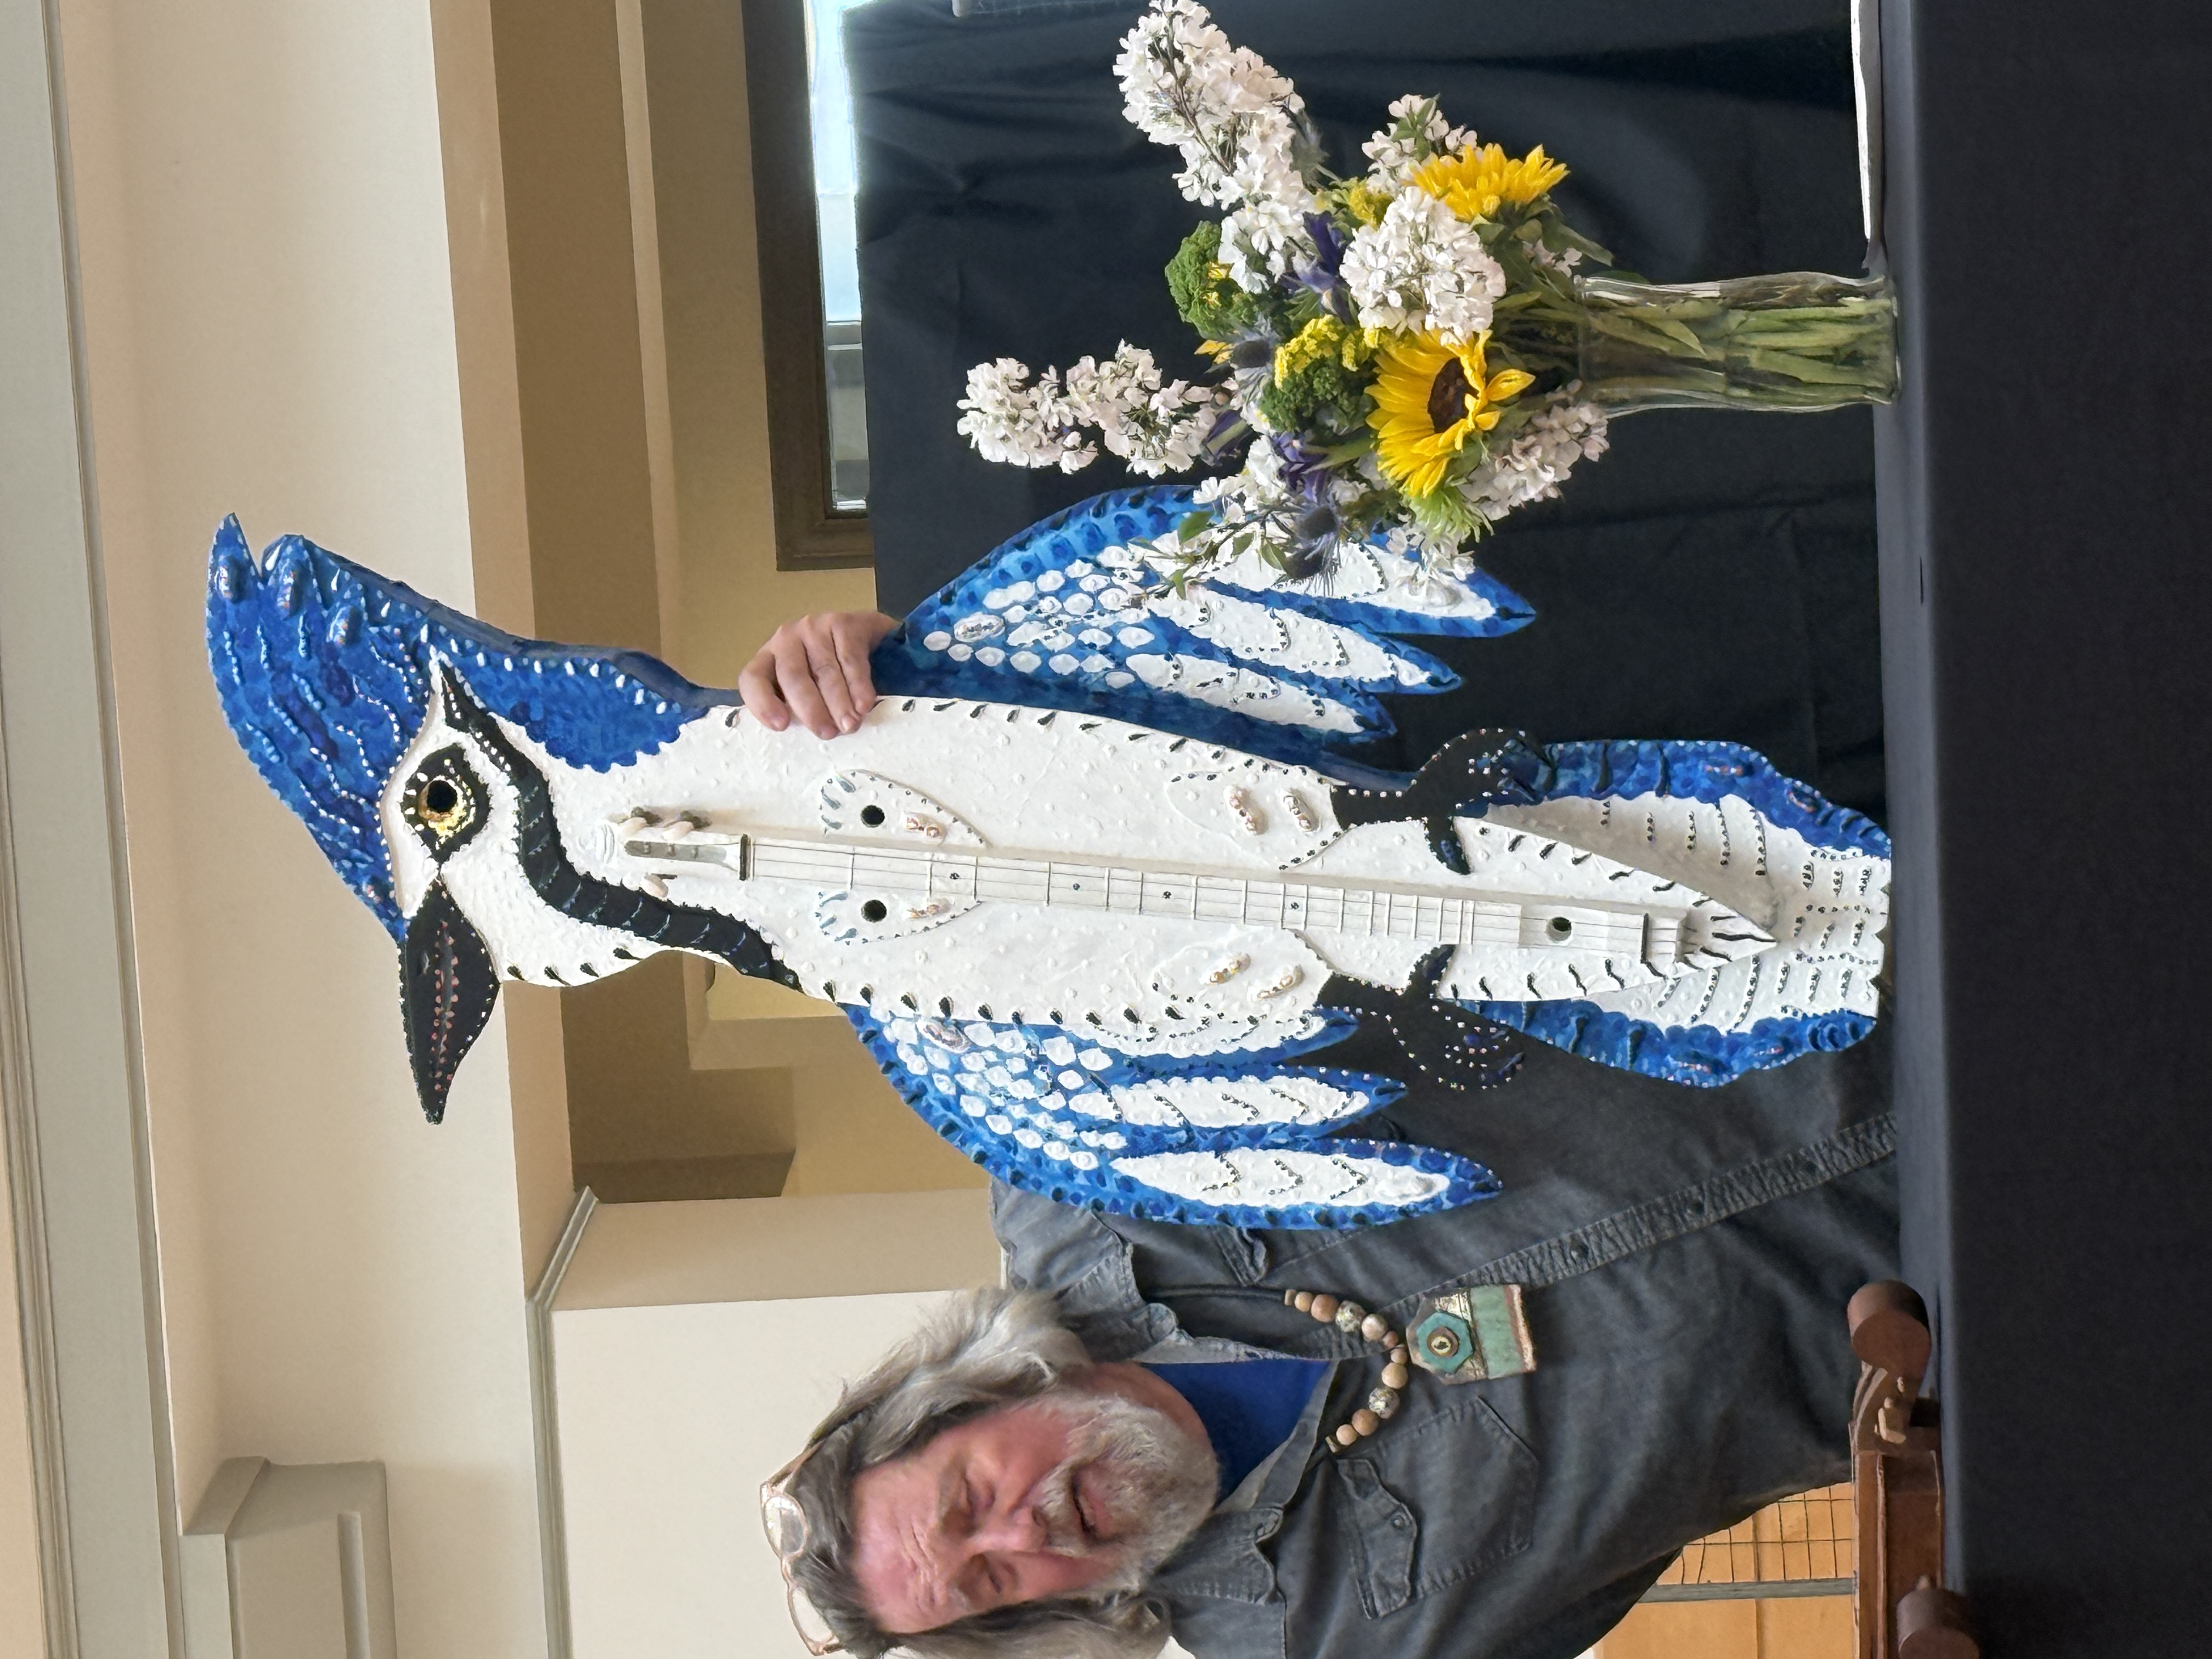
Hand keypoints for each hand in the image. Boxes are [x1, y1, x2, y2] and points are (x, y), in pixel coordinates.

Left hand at [737, 611, 899, 738]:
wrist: (869, 637)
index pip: (753, 678)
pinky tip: (864, 705)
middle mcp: (786, 639)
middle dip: (811, 709)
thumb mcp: (809, 689)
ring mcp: (813, 628)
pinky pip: (850, 660)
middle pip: (793, 677)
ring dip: (838, 702)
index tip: (781, 726)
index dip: (763, 702)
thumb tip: (808, 735)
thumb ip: (800, 707)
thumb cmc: (832, 672)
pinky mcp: (842, 622)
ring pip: (824, 670)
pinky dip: (858, 686)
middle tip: (827, 733)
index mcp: (769, 658)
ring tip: (850, 725)